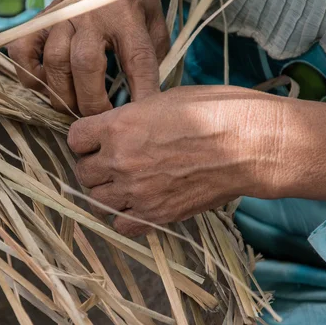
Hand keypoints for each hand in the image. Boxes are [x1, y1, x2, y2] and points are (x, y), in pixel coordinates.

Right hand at [7, 0, 168, 115]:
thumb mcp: (153, 17)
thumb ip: (154, 52)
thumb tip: (149, 96)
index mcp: (126, 15)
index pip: (137, 58)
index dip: (141, 91)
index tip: (142, 115)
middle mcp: (90, 16)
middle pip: (85, 64)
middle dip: (92, 101)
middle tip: (100, 118)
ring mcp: (60, 18)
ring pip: (54, 62)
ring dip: (63, 94)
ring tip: (74, 107)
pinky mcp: (38, 23)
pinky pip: (23, 53)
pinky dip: (30, 76)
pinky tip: (46, 86)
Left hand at [68, 86, 325, 236]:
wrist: (251, 145)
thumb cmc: (215, 111)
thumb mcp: (165, 99)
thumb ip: (133, 117)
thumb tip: (122, 127)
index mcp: (118, 127)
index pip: (74, 138)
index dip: (85, 137)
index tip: (96, 137)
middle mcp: (119, 161)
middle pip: (82, 172)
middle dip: (93, 165)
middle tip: (112, 160)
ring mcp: (137, 192)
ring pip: (97, 200)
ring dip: (106, 190)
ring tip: (125, 182)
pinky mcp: (157, 215)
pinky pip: (122, 224)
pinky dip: (125, 216)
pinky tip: (139, 203)